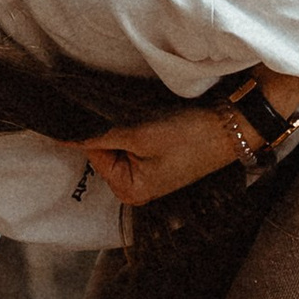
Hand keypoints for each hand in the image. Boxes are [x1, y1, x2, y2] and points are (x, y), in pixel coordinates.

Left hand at [78, 105, 240, 210]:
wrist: (234, 126)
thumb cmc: (191, 136)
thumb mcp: (140, 134)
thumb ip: (100, 135)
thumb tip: (64, 133)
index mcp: (129, 191)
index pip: (92, 152)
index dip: (94, 128)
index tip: (99, 107)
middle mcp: (135, 188)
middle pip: (104, 149)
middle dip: (110, 128)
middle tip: (131, 112)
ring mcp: (148, 174)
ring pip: (118, 142)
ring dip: (124, 125)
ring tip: (143, 114)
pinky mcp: (159, 158)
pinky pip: (135, 141)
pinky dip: (137, 127)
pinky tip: (149, 118)